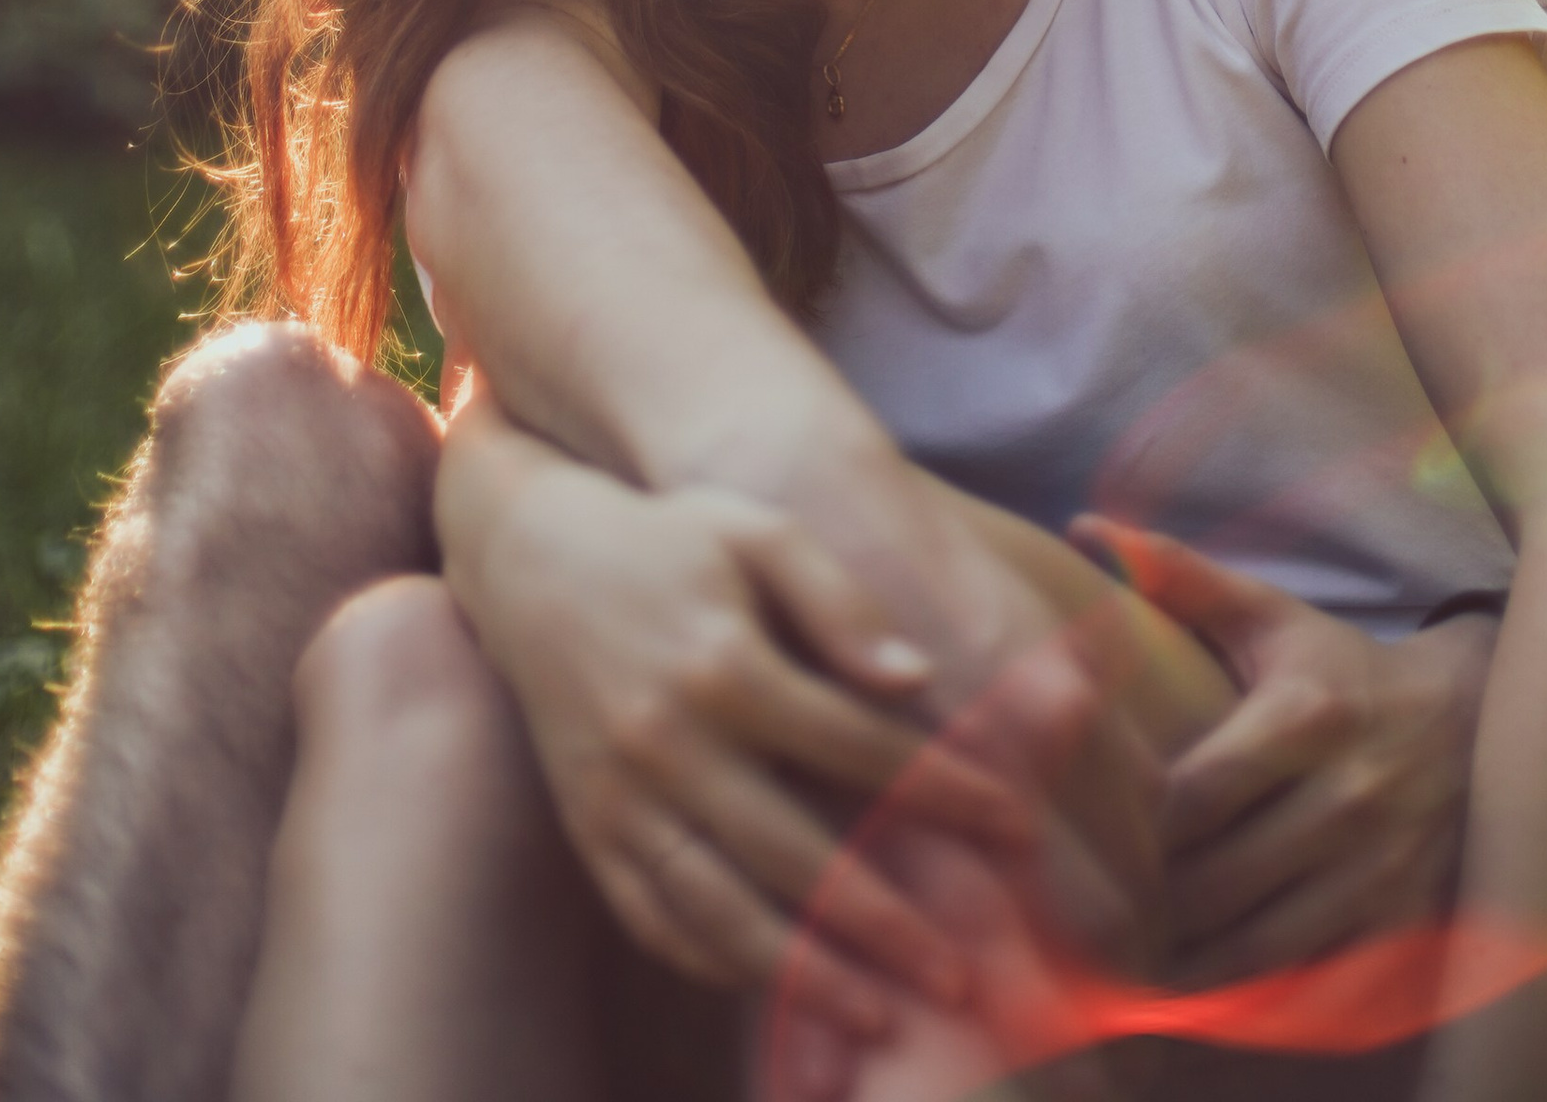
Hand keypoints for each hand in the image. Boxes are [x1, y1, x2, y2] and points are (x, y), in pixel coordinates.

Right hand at [443, 427, 1033, 1041]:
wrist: (532, 557)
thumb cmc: (670, 538)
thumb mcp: (758, 530)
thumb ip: (838, 600)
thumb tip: (913, 679)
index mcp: (726, 663)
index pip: (858, 745)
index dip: (942, 790)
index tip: (1014, 826)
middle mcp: (670, 742)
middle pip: (794, 853)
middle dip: (883, 921)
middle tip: (957, 975)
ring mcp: (622, 796)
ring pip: (720, 909)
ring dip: (802, 973)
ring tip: (878, 1016)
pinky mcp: (590, 828)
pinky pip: (652, 915)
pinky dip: (711, 961)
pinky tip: (772, 988)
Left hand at [1068, 521, 1497, 985]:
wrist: (1467, 720)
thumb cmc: (1340, 668)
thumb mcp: (1269, 617)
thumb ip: (1179, 578)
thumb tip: (1088, 527)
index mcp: (1304, 716)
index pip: (1190, 799)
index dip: (1134, 829)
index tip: (1097, 836)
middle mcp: (1346, 797)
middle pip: (1215, 881)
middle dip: (1153, 906)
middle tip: (1101, 915)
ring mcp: (1378, 867)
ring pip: (1258, 946)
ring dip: (1192, 963)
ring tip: (1137, 965)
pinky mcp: (1401, 919)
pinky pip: (1313, 979)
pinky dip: (1258, 992)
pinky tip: (1211, 984)